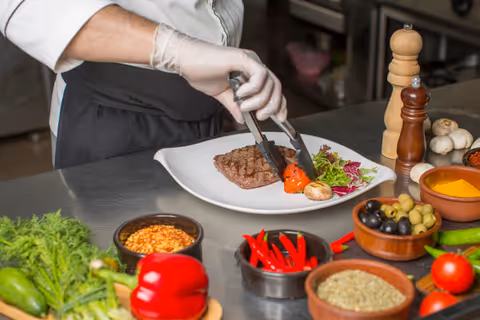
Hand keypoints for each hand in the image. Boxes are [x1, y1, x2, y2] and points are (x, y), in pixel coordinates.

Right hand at [150, 24, 286, 122]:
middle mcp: (253, 65)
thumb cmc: (200, 72)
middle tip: (260, 116)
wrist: (185, 61)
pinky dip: (253, 89)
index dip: (279, 104)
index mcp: (250, 73)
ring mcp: (250, 60)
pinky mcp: (243, 58)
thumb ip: (234, 106)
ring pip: (270, 83)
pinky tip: (240, 93)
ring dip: (258, 100)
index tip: (279, 118)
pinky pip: (260, 75)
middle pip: (276, 86)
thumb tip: (242, 119)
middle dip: (272, 105)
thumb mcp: (222, 95)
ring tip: (243, 105)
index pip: (274, 89)